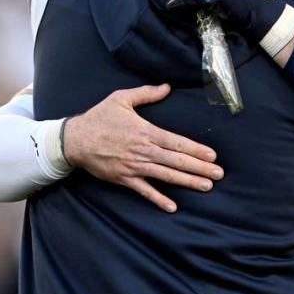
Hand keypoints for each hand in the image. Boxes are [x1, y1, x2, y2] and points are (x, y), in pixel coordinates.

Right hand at [62, 84, 222, 211]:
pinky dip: (158, 199)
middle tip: (219, 175)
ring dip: (187, 182)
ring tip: (206, 186)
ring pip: (166, 176)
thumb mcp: (121, 98)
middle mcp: (143, 151)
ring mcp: (134, 166)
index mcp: (146, 131)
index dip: (196, 150)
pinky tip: (172, 207)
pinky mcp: (124, 178)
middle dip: (200, 168)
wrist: (74, 139)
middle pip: (177, 161)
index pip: (177, 142)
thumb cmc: (99, 117)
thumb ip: (146, 93)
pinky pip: (144, 191)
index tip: (212, 156)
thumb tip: (167, 86)